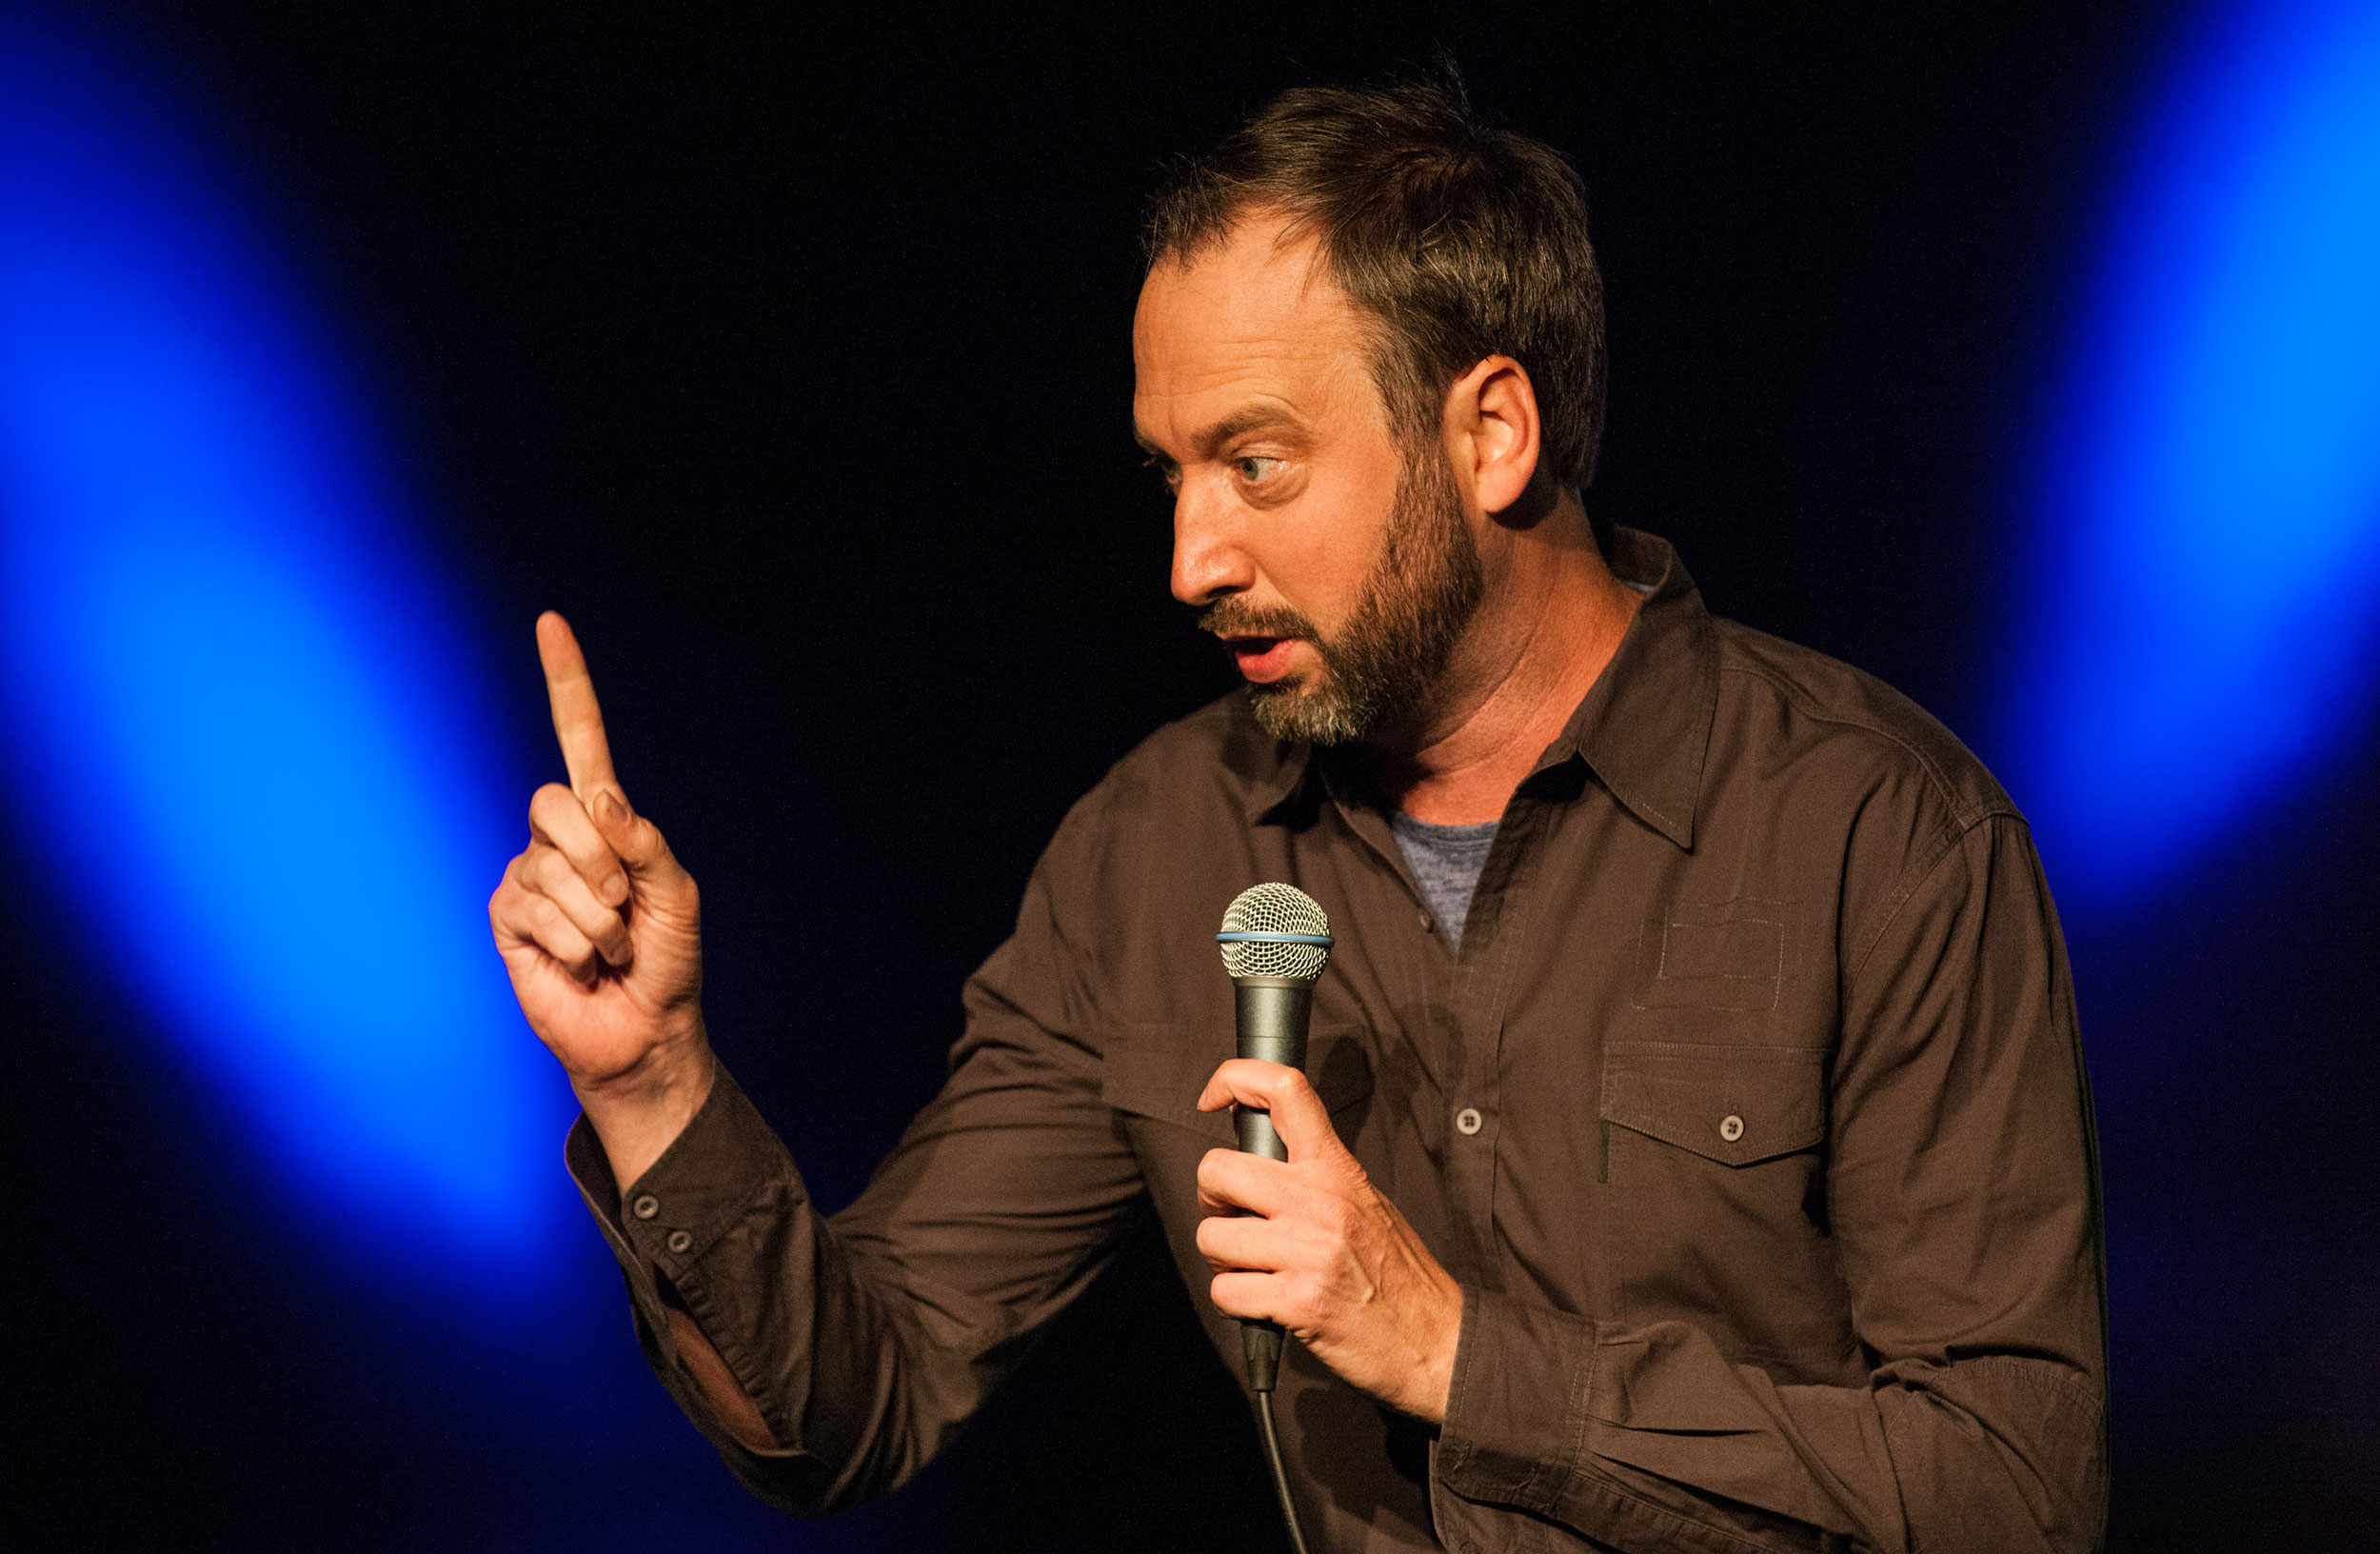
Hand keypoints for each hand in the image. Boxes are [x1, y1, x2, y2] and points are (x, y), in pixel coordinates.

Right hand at [488, 612, 709, 1183]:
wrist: (644, 1031)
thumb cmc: (666, 961)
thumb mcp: (676, 894)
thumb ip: (644, 842)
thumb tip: (599, 799)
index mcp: (606, 820)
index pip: (582, 740)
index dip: (567, 683)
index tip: (551, 623)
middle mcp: (559, 839)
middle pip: (555, 804)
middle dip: (602, 863)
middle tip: (622, 909)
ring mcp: (527, 877)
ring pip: (553, 870)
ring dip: (598, 920)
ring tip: (606, 948)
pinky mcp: (506, 920)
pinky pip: (537, 912)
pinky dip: (574, 945)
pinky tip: (579, 964)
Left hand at [1195, 1060, 1463, 1422]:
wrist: (1436, 1340)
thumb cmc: (1399, 1275)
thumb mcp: (1367, 1201)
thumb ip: (1316, 1174)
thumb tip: (1257, 1156)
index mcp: (1337, 1168)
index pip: (1285, 1091)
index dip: (1235, 1078)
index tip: (1213, 1097)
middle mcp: (1321, 1200)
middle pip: (1217, 1169)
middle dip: (1211, 1200)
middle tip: (1233, 1219)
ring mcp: (1308, 1250)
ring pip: (1211, 1237)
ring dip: (1221, 1260)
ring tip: (1254, 1268)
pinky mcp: (1298, 1302)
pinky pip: (1226, 1292)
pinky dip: (1235, 1303)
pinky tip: (1265, 1302)